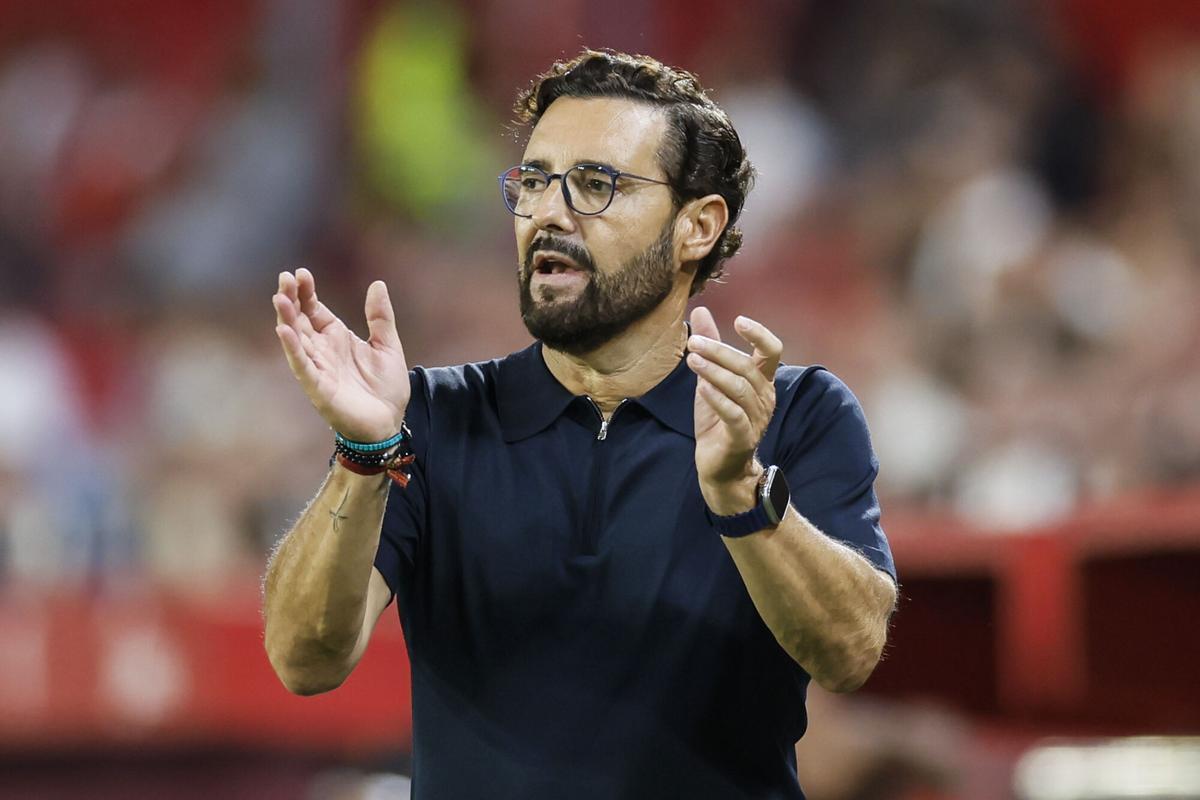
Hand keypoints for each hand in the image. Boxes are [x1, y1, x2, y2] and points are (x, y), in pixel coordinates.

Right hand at [272, 268, 409, 442]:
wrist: (389, 424)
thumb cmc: (385, 388)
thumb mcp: (388, 346)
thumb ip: (381, 317)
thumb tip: (377, 284)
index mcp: (337, 338)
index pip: (315, 310)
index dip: (307, 292)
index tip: (300, 273)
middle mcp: (323, 351)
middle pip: (300, 320)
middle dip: (291, 299)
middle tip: (284, 278)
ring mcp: (318, 369)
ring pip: (296, 340)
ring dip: (287, 319)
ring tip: (280, 298)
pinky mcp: (318, 388)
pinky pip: (302, 366)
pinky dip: (293, 349)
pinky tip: (284, 331)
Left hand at [686, 306, 781, 515]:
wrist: (720, 467)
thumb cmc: (718, 420)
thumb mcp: (711, 378)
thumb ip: (711, 346)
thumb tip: (701, 310)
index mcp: (762, 382)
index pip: (771, 351)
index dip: (759, 334)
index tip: (738, 320)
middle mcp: (764, 398)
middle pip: (747, 367)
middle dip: (720, 351)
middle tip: (694, 342)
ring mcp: (756, 419)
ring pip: (739, 388)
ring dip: (714, 372)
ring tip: (691, 359)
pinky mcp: (742, 437)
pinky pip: (733, 414)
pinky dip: (717, 399)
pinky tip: (701, 387)